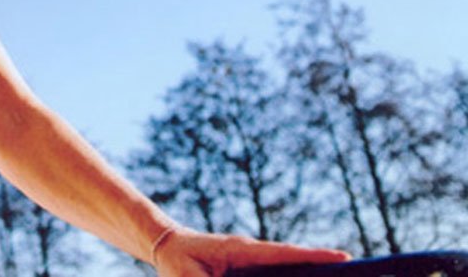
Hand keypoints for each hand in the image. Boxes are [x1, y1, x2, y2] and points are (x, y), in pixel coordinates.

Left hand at [153, 227, 349, 276]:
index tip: (343, 256)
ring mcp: (255, 260)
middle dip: (321, 266)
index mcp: (243, 250)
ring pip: (288, 269)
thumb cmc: (178, 261)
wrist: (169, 246)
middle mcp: (254, 252)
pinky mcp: (252, 269)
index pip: (285, 253)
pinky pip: (277, 274)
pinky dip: (292, 275)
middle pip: (295, 261)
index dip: (314, 256)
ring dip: (308, 272)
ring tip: (336, 273)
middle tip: (350, 265)